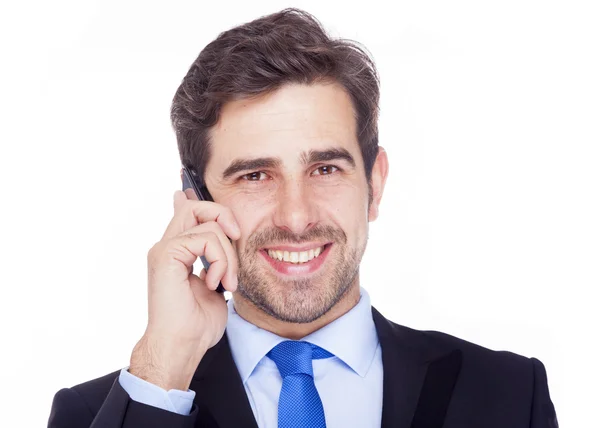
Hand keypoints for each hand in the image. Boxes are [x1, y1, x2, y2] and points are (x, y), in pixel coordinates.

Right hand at [129, 190, 240, 390]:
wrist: (182, 346)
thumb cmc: (197, 323)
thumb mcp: (215, 283)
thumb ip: (215, 260)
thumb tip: (222, 241)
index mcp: (176, 252)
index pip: (185, 211)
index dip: (199, 200)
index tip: (221, 212)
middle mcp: (167, 247)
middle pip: (194, 206)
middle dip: (223, 216)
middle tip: (237, 238)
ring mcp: (164, 250)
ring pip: (206, 223)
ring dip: (227, 252)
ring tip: (227, 281)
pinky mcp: (166, 255)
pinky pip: (204, 238)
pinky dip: (220, 259)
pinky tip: (216, 282)